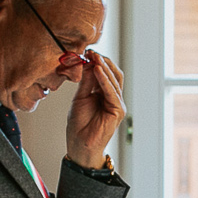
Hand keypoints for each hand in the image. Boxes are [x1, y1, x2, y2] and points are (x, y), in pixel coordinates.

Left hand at [65, 50, 126, 167]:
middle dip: (103, 61)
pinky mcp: (117, 111)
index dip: (97, 61)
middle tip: (91, 51)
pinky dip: (105, 80)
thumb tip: (87, 63)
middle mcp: (113, 98)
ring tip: (94, 57)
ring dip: (104, 67)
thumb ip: (86, 82)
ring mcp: (117, 104)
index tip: (86, 51)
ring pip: (115, 80)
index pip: (105, 73)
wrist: (80, 145)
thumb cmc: (79, 125)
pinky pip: (113, 92)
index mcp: (104, 93)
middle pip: (114, 74)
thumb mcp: (80, 98)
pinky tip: (97, 70)